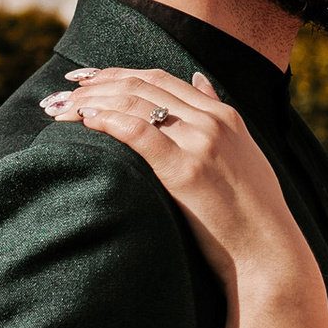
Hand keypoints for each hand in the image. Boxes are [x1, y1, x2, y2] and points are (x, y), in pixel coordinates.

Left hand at [40, 67, 303, 294]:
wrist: (267, 254)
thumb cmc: (251, 214)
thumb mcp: (243, 153)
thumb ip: (219, 114)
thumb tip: (199, 80)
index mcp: (225, 116)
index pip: (161, 79)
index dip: (119, 73)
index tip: (87, 78)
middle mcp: (213, 122)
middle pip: (143, 85)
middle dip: (97, 84)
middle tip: (63, 92)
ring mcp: (200, 144)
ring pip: (135, 103)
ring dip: (91, 101)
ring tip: (60, 108)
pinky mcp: (186, 171)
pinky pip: (137, 132)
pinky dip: (107, 120)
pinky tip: (84, 121)